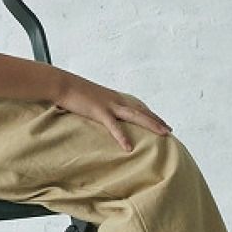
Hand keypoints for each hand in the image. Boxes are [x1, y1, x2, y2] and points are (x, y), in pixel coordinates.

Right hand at [55, 76, 171, 151]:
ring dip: (151, 124)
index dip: (152, 115)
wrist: (61, 83)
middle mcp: (116, 99)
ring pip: (136, 116)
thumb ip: (99, 106)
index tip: (163, 123)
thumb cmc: (72, 92)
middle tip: (170, 131)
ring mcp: (109, 105)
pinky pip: (113, 126)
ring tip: (164, 135)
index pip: (139, 106)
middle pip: (142, 111)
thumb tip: (102, 115)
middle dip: (157, 121)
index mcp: (115, 97)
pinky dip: (122, 137)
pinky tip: (128, 147)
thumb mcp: (90, 99)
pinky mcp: (99, 111)